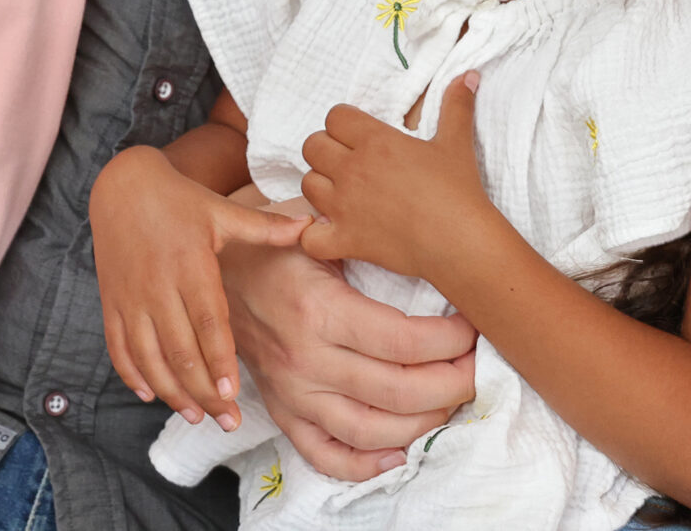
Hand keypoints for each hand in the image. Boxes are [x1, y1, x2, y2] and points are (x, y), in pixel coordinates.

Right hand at [89, 145, 304, 429]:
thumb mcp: (222, 210)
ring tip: (195, 416)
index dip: (219, 360)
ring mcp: (130, 297)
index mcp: (190, 265)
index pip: (207, 323)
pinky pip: (118, 348)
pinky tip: (151, 395)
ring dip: (170, 391)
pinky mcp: (111, 302)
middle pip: (180, 351)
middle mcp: (158, 286)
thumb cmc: (180, 200)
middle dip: (203, 391)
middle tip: (227, 420)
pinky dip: (133, 375)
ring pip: (148, 357)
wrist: (122, 186)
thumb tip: (310, 227)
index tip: (233, 392)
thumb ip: (264, 228)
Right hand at [221, 234, 477, 481]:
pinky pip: (324, 455)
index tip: (473, 327)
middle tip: (478, 366)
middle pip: (397, 391)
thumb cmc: (274, 242)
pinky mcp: (283, 412)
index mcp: (318, 309)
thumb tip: (429, 247)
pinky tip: (400, 452)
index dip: (451, 340)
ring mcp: (292, 393)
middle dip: (452, 384)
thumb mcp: (316, 226)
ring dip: (424, 423)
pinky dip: (365, 465)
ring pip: (370, 430)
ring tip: (452, 400)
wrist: (213, 271)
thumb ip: (365, 236)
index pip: (402, 341)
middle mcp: (305, 359)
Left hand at [298, 72, 496, 280]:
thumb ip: (456, 105)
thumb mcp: (456, 142)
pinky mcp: (346, 240)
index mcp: (376, 141)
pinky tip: (332, 230)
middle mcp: (353, 170)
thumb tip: (468, 75)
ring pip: (306, 184)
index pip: (334, 116)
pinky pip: (309, 237)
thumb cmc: (458, 191)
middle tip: (348, 161)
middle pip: (312, 146)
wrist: (460, 242)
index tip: (358, 135)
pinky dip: (314, 234)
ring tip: (342, 192)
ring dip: (321, 186)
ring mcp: (345, 207)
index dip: (343, 123)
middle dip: (326, 150)